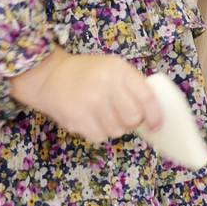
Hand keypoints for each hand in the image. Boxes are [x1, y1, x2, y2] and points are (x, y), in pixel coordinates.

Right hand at [6, 49, 165, 144]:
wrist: (50, 76)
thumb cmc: (87, 73)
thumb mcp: (113, 68)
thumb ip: (132, 86)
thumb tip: (153, 114)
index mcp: (119, 70)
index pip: (147, 98)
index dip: (155, 115)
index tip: (156, 125)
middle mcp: (106, 85)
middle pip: (133, 118)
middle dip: (132, 122)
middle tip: (123, 116)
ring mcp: (91, 103)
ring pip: (117, 130)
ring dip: (114, 127)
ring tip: (103, 114)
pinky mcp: (78, 119)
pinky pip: (100, 137)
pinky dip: (99, 133)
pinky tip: (90, 119)